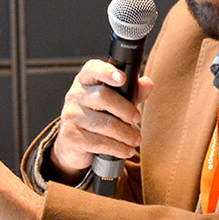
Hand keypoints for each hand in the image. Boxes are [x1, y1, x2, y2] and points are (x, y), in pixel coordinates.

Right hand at [50, 59, 153, 179]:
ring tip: (136, 139)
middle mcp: (75, 95)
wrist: (72, 142)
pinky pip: (98, 142)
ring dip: (125, 134)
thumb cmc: (97, 114)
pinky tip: (126, 150)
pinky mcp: (71, 136)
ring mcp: (71, 115)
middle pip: (103, 97)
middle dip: (125, 110)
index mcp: (86, 80)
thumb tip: (148, 84)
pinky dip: (117, 148)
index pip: (93, 69)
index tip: (122, 78)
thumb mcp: (115, 100)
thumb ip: (132, 92)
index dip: (107, 72)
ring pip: (104, 123)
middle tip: (137, 119)